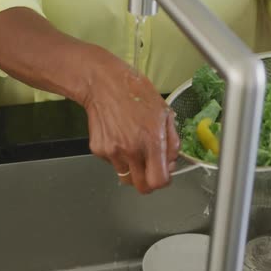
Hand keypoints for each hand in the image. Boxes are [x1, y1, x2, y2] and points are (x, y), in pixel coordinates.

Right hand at [83, 62, 179, 193]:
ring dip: (132, 168)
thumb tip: (171, 162)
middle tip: (149, 167)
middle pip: (141, 187)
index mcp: (152, 141)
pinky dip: (118, 156)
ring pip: (125, 176)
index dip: (164, 180)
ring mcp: (112, 152)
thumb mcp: (165, 113)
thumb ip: (172, 141)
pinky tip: (119, 136)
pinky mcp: (98, 149)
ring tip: (132, 146)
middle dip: (148, 180)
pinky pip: (112, 163)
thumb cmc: (135, 93)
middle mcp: (131, 150)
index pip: (159, 181)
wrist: (103, 83)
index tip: (163, 173)